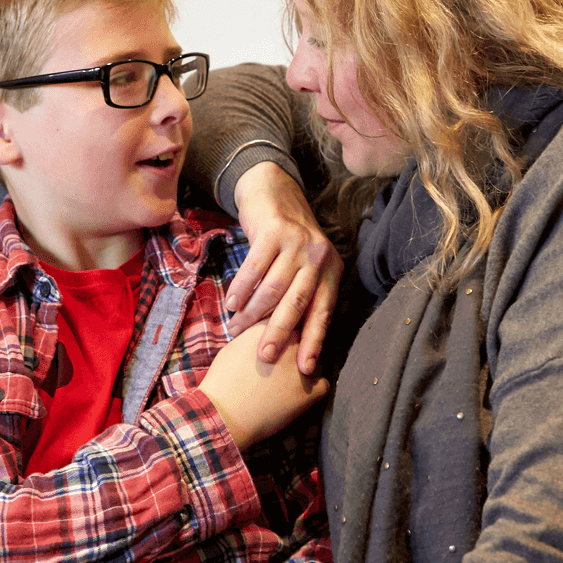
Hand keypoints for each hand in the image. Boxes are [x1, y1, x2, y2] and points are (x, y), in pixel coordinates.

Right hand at [197, 322, 330, 449]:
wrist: (223, 414)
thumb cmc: (222, 382)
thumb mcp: (234, 347)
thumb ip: (255, 336)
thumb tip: (265, 337)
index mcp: (271, 328)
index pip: (289, 320)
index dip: (284, 334)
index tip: (279, 344)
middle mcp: (291, 342)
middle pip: (305, 338)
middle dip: (297, 349)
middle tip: (284, 364)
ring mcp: (302, 366)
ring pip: (316, 360)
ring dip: (306, 367)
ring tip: (289, 382)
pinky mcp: (309, 391)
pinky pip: (323, 385)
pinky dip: (315, 390)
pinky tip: (300, 396)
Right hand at [227, 162, 341, 373]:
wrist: (275, 194)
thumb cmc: (288, 243)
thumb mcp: (306, 267)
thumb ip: (303, 297)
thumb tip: (291, 343)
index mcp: (331, 272)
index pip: (323, 312)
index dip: (314, 341)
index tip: (304, 369)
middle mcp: (319, 257)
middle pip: (298, 303)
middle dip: (280, 333)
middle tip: (264, 357)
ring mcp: (297, 243)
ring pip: (273, 288)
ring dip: (253, 313)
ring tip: (236, 329)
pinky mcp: (273, 232)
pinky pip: (255, 267)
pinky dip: (242, 288)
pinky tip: (232, 303)